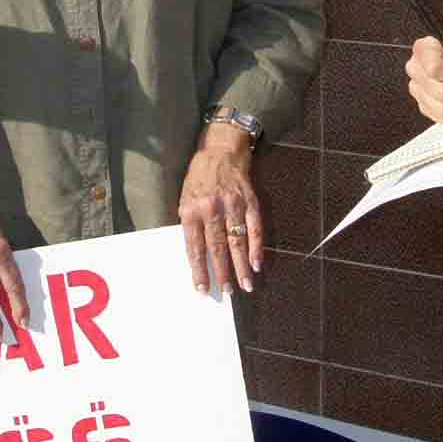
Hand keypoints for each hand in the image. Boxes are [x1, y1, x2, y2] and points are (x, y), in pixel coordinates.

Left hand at [178, 128, 262, 294]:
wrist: (221, 150)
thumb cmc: (199, 177)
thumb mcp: (185, 198)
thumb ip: (190, 224)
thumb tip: (197, 255)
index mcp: (191, 210)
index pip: (194, 247)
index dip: (199, 269)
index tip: (202, 288)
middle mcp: (212, 209)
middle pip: (217, 247)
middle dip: (222, 272)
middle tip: (227, 291)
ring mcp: (232, 205)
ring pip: (237, 241)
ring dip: (241, 265)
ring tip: (245, 285)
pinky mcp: (249, 201)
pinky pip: (254, 228)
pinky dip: (256, 247)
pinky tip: (258, 263)